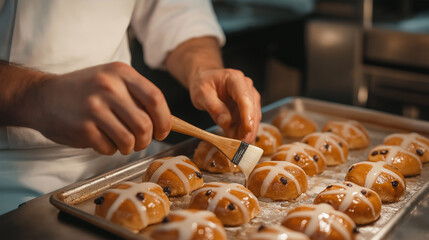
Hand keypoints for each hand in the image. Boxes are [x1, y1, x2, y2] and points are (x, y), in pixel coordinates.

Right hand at [22, 62, 170, 154]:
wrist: (42, 96)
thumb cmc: (84, 90)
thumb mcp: (111, 80)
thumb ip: (137, 95)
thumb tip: (166, 122)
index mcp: (120, 72)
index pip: (155, 99)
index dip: (164, 120)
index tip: (162, 131)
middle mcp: (108, 87)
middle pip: (145, 124)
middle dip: (146, 140)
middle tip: (139, 141)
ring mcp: (94, 107)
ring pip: (129, 140)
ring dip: (128, 147)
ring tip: (120, 142)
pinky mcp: (82, 127)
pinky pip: (109, 148)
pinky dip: (109, 149)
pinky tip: (100, 139)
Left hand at [188, 68, 260, 142]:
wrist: (205, 80)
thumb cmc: (203, 84)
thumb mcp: (202, 94)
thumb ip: (214, 107)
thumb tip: (226, 122)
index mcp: (235, 79)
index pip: (245, 98)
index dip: (247, 115)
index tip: (247, 130)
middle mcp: (246, 87)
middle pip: (252, 109)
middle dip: (248, 128)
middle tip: (241, 146)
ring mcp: (249, 97)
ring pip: (252, 117)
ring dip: (246, 132)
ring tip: (236, 146)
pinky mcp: (247, 107)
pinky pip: (247, 121)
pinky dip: (242, 132)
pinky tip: (235, 140)